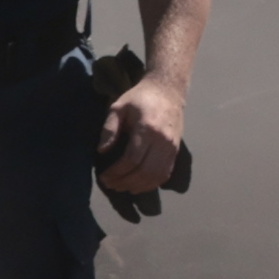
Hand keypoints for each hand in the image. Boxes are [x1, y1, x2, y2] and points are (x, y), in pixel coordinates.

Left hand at [94, 73, 186, 196]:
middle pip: (144, 172)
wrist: (168, 91)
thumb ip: (109, 129)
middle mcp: (162, 141)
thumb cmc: (140, 98)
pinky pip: (165, 174)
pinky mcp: (176, 151)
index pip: (132, 159)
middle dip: (125, 182)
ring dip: (138, 186)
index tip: (104, 176)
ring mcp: (171, 148)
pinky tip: (138, 185)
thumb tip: (102, 151)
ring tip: (122, 187)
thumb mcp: (119, 107)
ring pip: (156, 176)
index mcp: (147, 129)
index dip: (116, 172)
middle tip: (110, 184)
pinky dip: (151, 184)